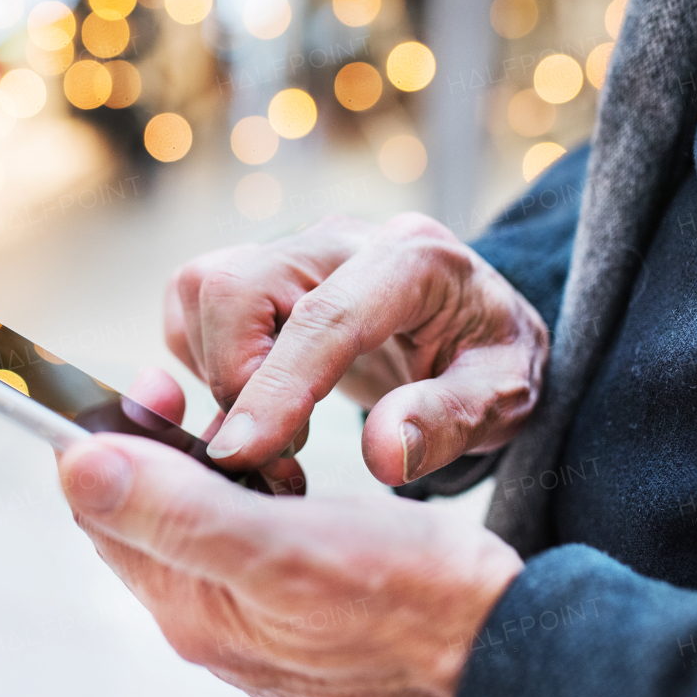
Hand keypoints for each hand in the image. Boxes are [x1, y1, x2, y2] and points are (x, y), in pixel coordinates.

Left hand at [58, 368, 523, 696]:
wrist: (500, 651)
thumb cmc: (409, 601)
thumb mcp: (283, 546)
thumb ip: (176, 511)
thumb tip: (78, 467)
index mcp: (191, 605)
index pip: (106, 510)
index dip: (111, 438)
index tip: (150, 383)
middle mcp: (207, 617)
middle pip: (144, 513)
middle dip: (157, 447)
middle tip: (190, 394)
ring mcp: (247, 616)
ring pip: (192, 520)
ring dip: (205, 467)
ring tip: (249, 434)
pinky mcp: (287, 607)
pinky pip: (238, 537)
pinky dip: (246, 494)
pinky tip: (284, 476)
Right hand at [166, 213, 548, 484]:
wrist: (473, 328)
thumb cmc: (488, 363)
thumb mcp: (503, 400)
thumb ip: (448, 422)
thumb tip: (381, 454)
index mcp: (414, 259)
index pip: (326, 317)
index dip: (276, 387)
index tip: (241, 453)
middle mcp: (342, 240)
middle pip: (240, 287)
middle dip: (236, 380)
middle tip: (280, 455)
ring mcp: (294, 248)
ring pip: (203, 287)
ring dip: (213, 369)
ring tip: (275, 430)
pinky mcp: (258, 267)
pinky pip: (192, 300)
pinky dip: (201, 356)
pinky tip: (256, 397)